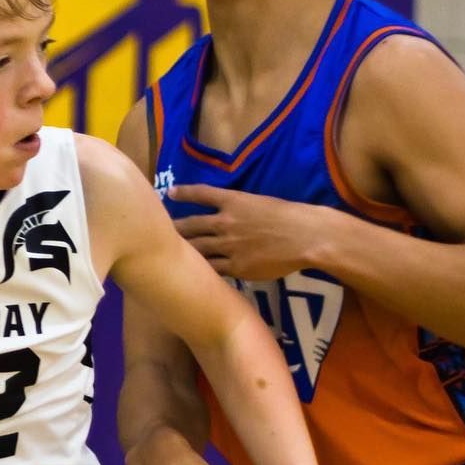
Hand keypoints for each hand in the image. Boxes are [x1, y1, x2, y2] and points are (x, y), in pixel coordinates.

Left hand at [169, 184, 333, 279]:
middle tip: (158, 230)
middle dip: (173, 228)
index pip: (201, 194)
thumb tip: (230, 212)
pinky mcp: (236, 267)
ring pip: (197, 248)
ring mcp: (228, 246)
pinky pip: (213, 269)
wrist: (305, 236)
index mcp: (234, 201)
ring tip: (168, 252)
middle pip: (191, 225)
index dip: (183, 193)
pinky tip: (192, 272)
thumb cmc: (291, 216)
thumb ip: (243, 207)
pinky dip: (202, 270)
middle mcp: (225, 222)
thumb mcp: (262, 202)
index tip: (170, 192)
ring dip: (182, 250)